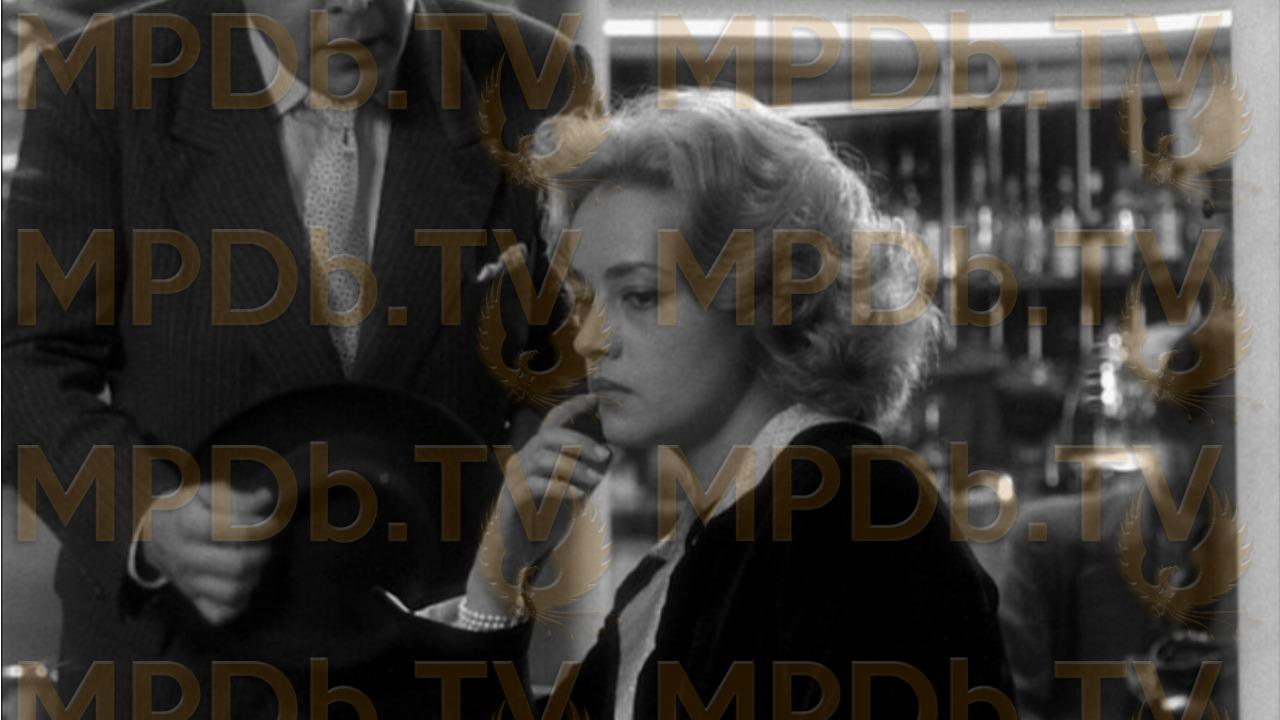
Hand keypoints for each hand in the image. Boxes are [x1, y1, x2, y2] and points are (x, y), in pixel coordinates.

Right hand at [142, 482, 276, 625]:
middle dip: (262, 554)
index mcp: (187, 526)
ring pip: (233, 592)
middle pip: (237, 566)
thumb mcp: (207, 494)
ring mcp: (189, 583)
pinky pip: (221, 614)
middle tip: (265, 545)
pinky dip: (239, 603)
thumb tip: (266, 499)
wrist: (154, 536)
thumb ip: (237, 498)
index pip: (232, 531)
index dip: (259, 527)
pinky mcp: (194, 600)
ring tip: (255, 562)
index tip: (268, 523)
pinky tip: (243, 583)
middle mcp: (186, 558)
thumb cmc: (187, 510)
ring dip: (255, 577)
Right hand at [465, 395, 610, 614]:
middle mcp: (524, 459)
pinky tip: (578, 497)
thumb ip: (591, 471)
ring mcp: (514, 478)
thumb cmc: (548, 518)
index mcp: (539, 452)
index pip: (553, 421)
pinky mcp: (511, 500)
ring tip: (595, 484)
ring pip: (544, 459)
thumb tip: (610, 452)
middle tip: (605, 456)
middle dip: (581, 441)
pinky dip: (560, 488)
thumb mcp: (577, 491)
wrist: (523, 552)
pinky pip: (535, 485)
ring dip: (575, 468)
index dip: (572, 407)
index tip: (595, 399)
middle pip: (550, 435)